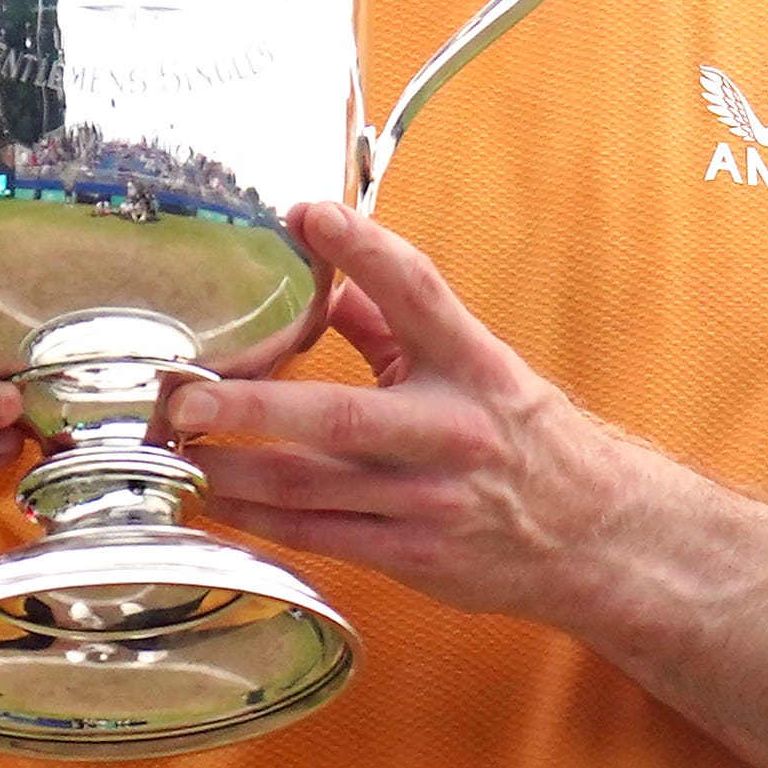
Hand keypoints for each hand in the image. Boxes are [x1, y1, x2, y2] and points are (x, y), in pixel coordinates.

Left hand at [163, 202, 630, 619]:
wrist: (598, 539)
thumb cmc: (529, 444)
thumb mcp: (481, 366)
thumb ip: (400, 323)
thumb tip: (331, 277)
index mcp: (475, 366)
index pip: (420, 292)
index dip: (363, 248)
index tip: (305, 211)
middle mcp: (453, 430)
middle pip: (340, 416)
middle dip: (253, 406)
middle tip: (187, 395)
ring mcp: (432, 500)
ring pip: (310, 486)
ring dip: (230, 470)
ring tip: (170, 448)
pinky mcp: (415, 556)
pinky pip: (317, 537)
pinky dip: (255, 521)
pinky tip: (208, 501)